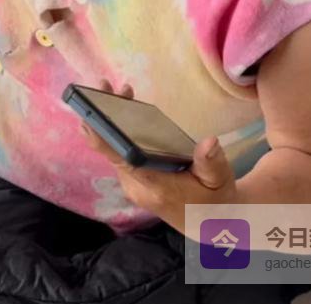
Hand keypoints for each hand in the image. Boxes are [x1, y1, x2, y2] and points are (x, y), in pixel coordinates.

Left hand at [79, 78, 237, 236]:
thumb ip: (212, 162)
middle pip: (113, 150)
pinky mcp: (135, 180)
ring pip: (114, 150)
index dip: (102, 138)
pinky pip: (120, 153)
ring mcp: (134, 185)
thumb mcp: (220, 180)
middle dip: (105, 118)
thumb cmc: (215, 200)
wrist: (212, 224)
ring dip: (112, 121)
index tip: (91, 113)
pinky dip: (119, 130)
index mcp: (156, 186)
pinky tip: (125, 108)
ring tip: (118, 91)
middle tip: (105, 86)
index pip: (122, 160)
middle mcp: (138, 187)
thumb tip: (209, 142)